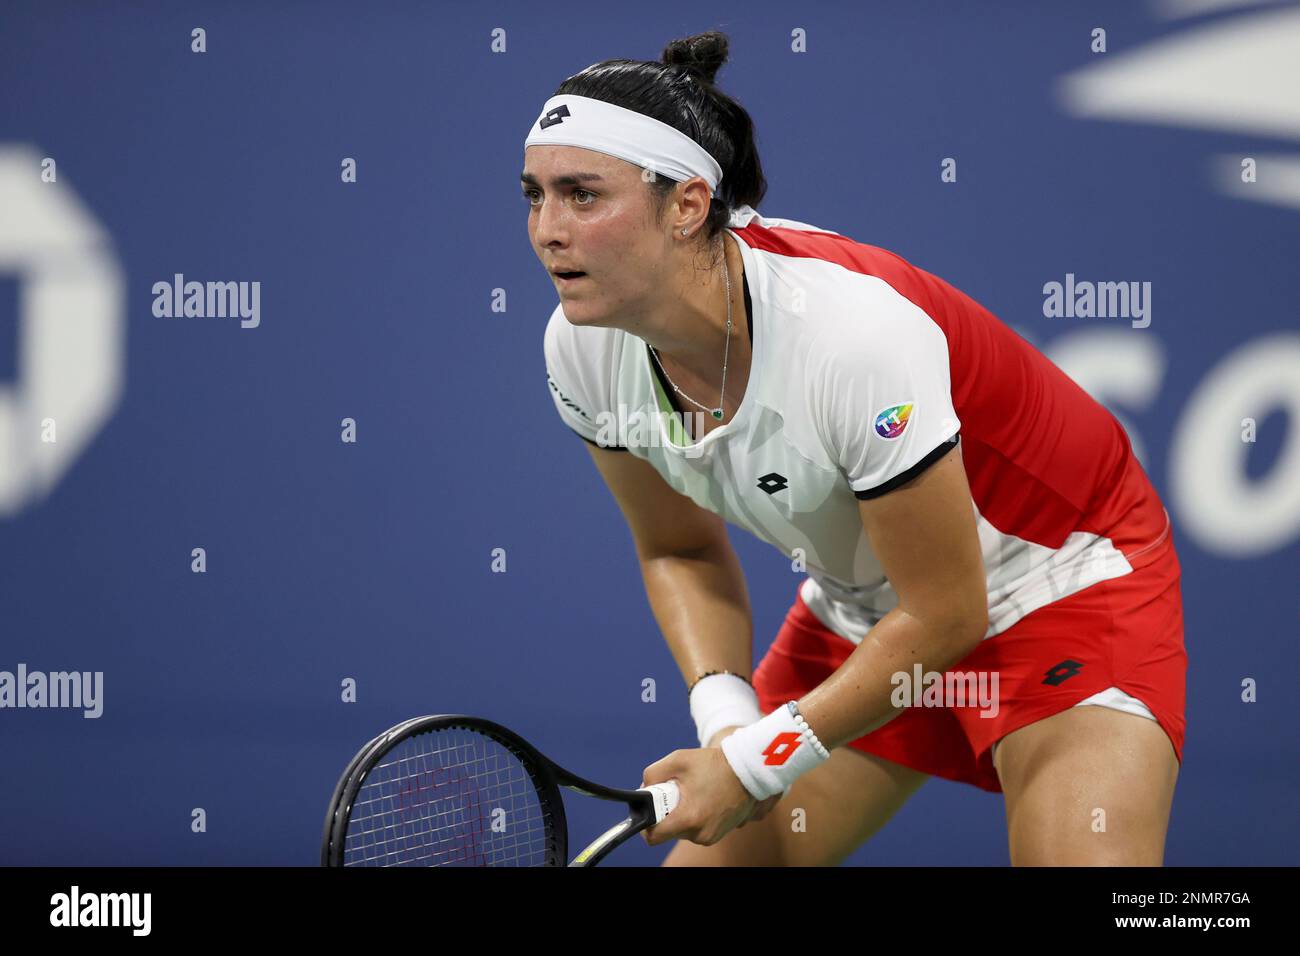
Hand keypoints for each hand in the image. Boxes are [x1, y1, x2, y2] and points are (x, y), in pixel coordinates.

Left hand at [640, 735, 780, 846]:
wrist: (748, 769)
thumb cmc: (714, 763)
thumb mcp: (677, 760)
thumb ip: (652, 774)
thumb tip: (643, 791)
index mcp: (689, 818)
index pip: (654, 837)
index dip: (646, 824)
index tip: (649, 810)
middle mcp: (701, 834)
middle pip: (669, 831)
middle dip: (667, 813)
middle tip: (676, 792)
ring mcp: (712, 836)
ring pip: (683, 830)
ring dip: (682, 814)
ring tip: (693, 793)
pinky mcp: (720, 834)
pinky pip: (697, 829)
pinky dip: (695, 816)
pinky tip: (703, 798)